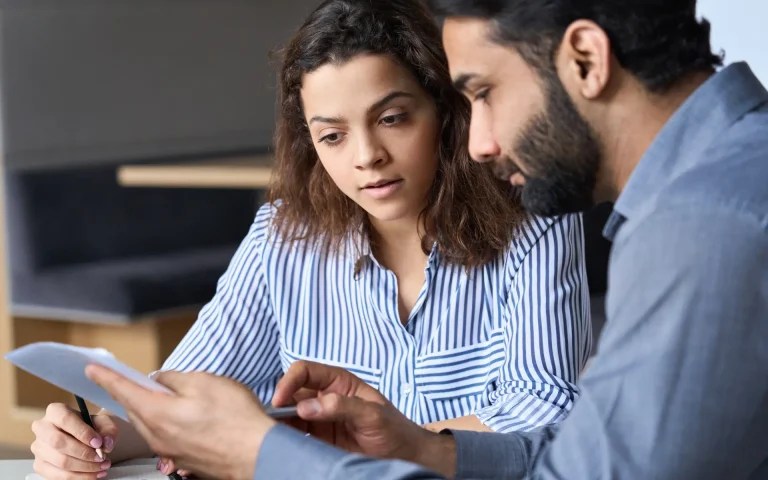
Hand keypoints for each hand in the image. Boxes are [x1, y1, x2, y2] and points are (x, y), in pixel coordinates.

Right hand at [30, 403, 117, 479]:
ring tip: (102, 467)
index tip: (98, 443)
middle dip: (83, 453)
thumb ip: (108, 431)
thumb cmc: (92, 427)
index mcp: (56, 411)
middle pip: (58, 442)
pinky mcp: (39, 465)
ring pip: (60, 461)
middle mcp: (42, 428)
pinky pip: (57, 476)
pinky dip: (78, 477)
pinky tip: (93, 475)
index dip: (83, 433)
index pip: (65, 419)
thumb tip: (106, 444)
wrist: (86, 437)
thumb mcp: (104, 423)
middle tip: (101, 458)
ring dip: (84, 468)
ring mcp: (38, 448)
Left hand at [85, 366, 275, 479]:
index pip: (123, 391)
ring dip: (155, 409)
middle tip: (144, 380)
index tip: (93, 369)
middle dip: (136, 393)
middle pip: (136, 409)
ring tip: (177, 397)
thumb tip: (160, 381)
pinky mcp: (184, 459)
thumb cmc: (234, 417)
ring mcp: (170, 451)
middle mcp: (157, 436)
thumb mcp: (204, 381)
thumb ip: (174, 378)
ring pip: (151, 424)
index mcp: (157, 413)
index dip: (107, 377)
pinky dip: (170, 423)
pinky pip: (167, 437)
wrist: (257, 453)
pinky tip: (192, 417)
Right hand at [272, 360, 455, 476]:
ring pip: (290, 415)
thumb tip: (305, 406)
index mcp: (338, 381)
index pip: (305, 371)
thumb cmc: (393, 429)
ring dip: (279, 422)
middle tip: (271, 423)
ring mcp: (320, 418)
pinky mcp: (318, 439)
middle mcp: (325, 396)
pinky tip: (281, 444)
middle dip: (279, 404)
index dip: (289, 381)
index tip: (280, 400)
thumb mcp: (372, 414)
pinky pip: (295, 434)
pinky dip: (285, 437)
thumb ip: (341, 406)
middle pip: (292, 393)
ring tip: (273, 435)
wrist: (404, 456)